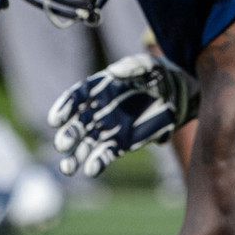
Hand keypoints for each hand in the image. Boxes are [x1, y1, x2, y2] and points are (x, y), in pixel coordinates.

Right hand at [48, 54, 199, 177]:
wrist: (178, 95)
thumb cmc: (158, 74)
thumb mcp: (148, 64)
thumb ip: (133, 66)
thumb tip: (115, 71)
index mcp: (98, 89)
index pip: (75, 98)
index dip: (63, 108)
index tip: (56, 120)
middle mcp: (97, 111)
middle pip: (77, 125)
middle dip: (68, 135)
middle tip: (63, 145)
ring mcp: (108, 129)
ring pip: (86, 145)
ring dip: (75, 157)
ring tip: (68, 168)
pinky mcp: (121, 144)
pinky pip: (105, 155)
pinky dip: (97, 163)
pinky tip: (91, 170)